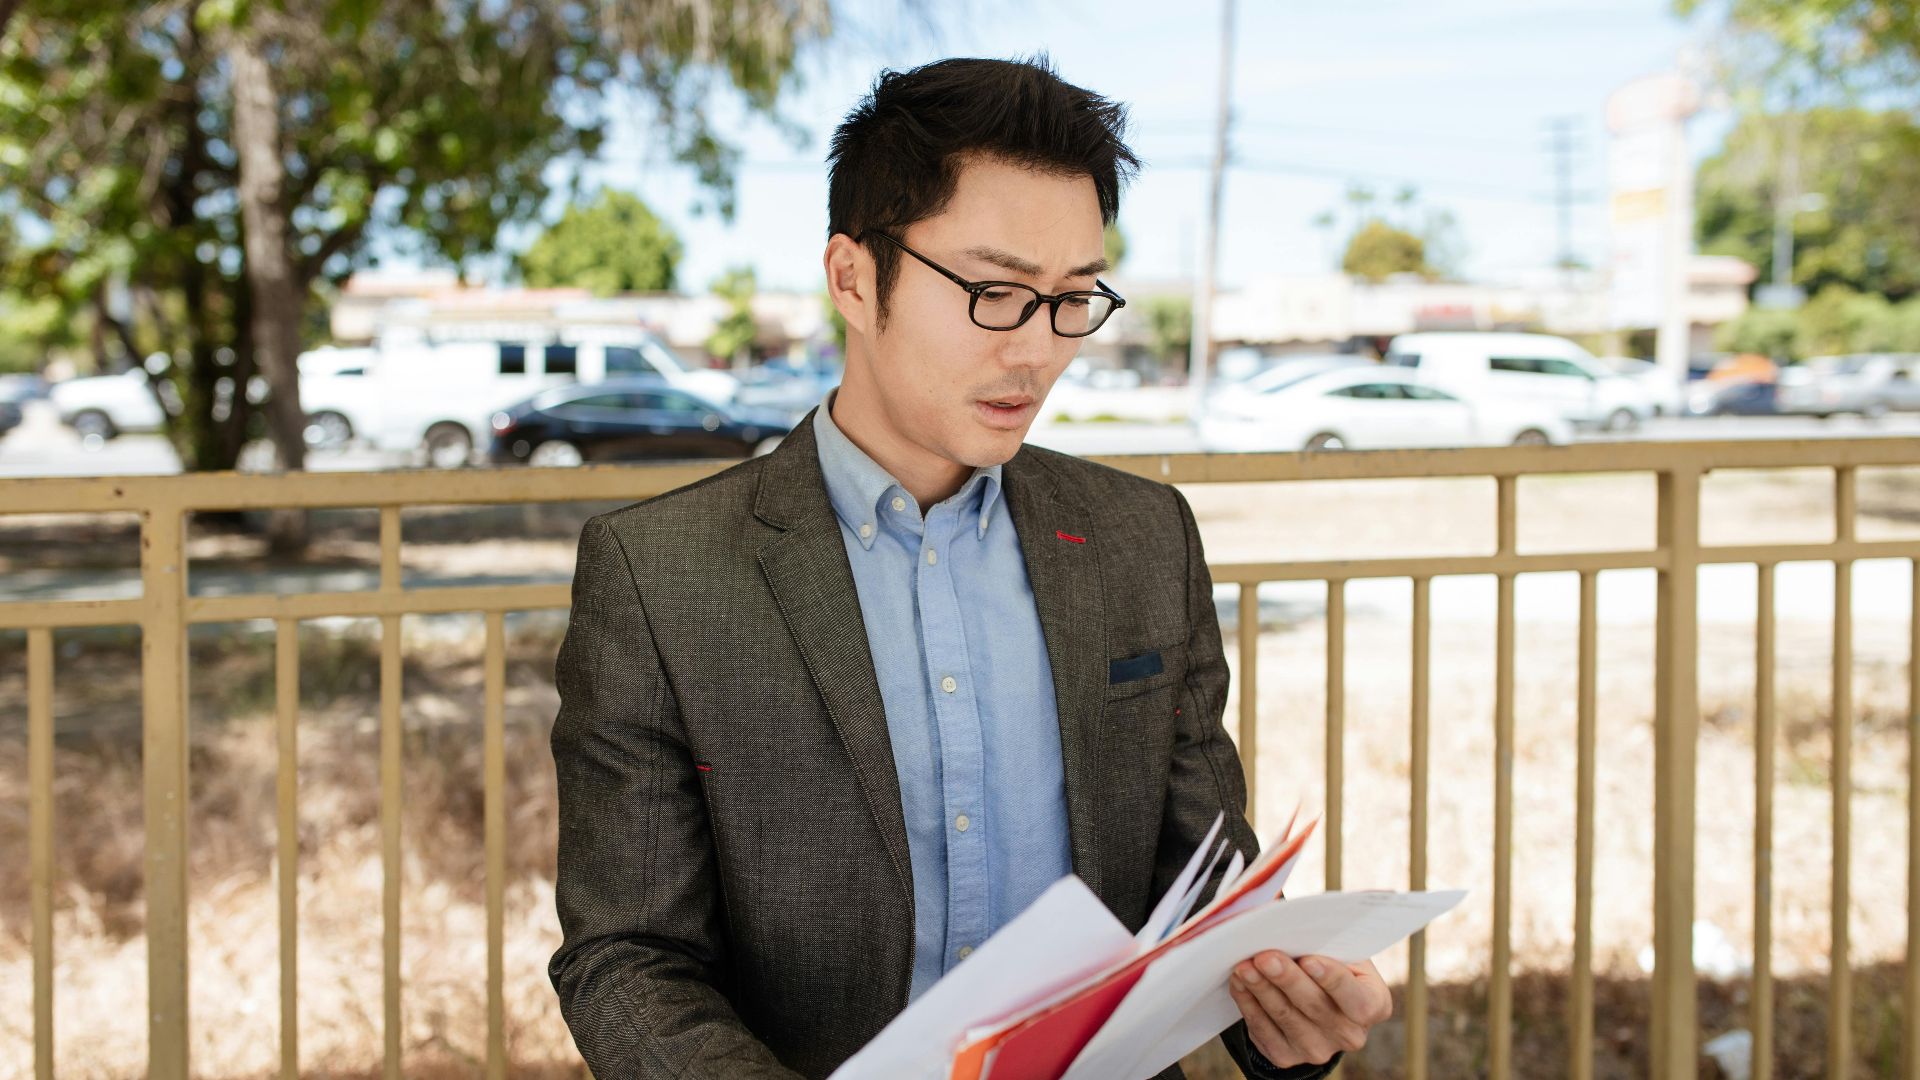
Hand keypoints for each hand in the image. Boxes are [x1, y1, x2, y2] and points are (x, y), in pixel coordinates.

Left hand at [1227, 951, 1390, 1068]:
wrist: (1318, 995)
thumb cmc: (1332, 963)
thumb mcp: (1343, 951)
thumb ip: (1327, 944)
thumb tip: (1291, 928)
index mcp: (1374, 1005)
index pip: (1357, 999)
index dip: (1332, 980)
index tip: (1309, 960)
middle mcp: (1350, 1034)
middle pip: (1315, 1006)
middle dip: (1287, 979)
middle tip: (1265, 957)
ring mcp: (1318, 1049)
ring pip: (1285, 1017)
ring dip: (1261, 989)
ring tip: (1245, 966)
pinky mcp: (1287, 1056)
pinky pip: (1263, 1031)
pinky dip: (1249, 1004)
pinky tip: (1240, 983)